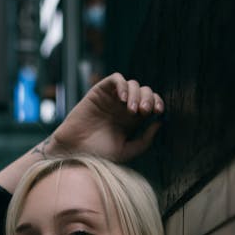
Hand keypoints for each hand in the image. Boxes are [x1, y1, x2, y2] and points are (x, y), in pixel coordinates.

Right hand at [50, 72, 164, 162]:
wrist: (75, 152)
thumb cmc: (99, 155)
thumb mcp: (127, 151)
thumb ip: (145, 140)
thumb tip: (159, 123)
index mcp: (132, 120)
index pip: (151, 104)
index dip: (158, 103)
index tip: (158, 112)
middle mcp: (123, 107)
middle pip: (144, 91)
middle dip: (149, 99)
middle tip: (144, 112)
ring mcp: (112, 99)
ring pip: (132, 84)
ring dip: (136, 94)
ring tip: (132, 110)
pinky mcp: (99, 92)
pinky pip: (115, 79)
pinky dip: (122, 85)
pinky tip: (122, 98)